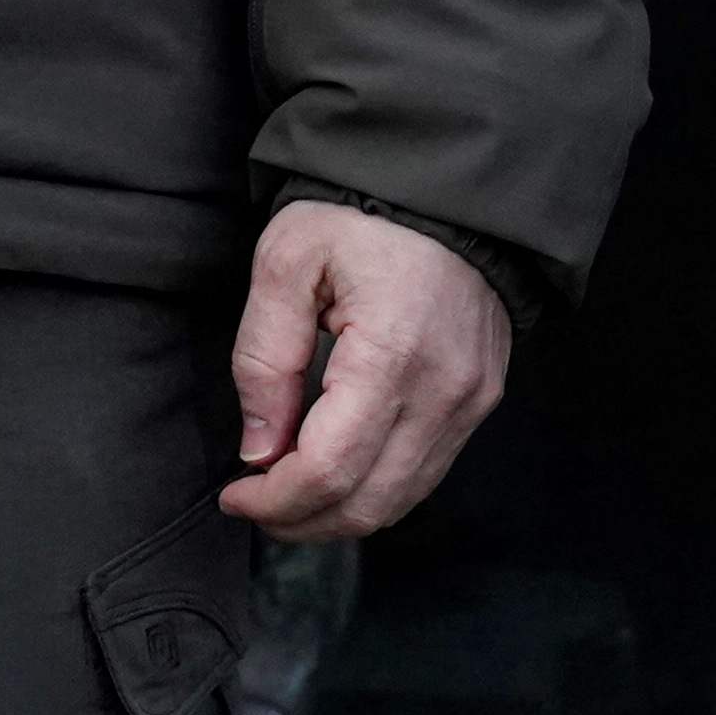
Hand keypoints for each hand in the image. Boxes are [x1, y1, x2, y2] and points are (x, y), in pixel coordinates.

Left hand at [219, 200, 511, 541]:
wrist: (447, 194)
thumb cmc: (362, 217)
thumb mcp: (287, 261)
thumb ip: (264, 356)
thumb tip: (259, 449)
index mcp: (392, 352)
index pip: (329, 469)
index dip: (274, 501)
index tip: (235, 495)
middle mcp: (444, 390)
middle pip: (365, 504)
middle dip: (298, 520)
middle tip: (254, 503)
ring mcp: (470, 401)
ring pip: (397, 502)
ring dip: (335, 515)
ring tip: (288, 493)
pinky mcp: (480, 401)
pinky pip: (423, 475)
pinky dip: (373, 491)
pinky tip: (336, 472)